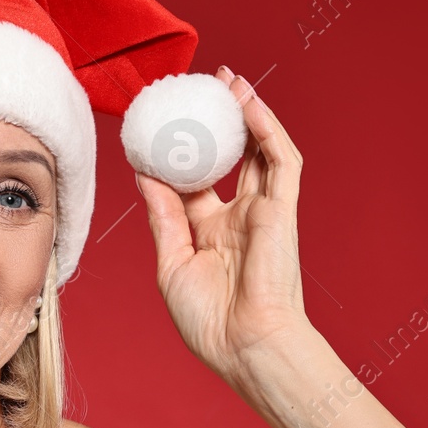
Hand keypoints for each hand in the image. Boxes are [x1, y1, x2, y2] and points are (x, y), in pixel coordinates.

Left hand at [135, 67, 311, 377]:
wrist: (246, 347)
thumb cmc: (209, 321)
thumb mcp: (172, 264)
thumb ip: (163, 216)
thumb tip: (145, 174)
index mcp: (209, 232)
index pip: (194, 179)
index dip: (181, 150)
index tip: (160, 122)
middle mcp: (238, 216)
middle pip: (230, 156)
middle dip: (218, 121)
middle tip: (201, 87)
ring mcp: (262, 211)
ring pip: (258, 150)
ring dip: (246, 113)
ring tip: (228, 81)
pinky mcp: (283, 210)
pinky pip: (280, 160)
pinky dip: (267, 129)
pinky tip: (249, 102)